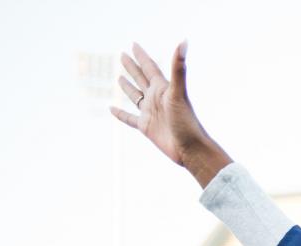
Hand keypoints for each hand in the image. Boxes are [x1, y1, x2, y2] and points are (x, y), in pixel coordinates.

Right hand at [109, 42, 229, 186]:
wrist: (190, 148)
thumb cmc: (187, 121)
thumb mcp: (178, 92)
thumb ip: (178, 68)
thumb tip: (184, 41)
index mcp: (163, 88)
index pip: (150, 67)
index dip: (141, 56)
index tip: (133, 44)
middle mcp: (156, 99)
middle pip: (141, 79)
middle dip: (132, 67)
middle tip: (123, 54)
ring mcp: (151, 113)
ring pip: (135, 96)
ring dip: (128, 87)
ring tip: (120, 77)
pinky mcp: (146, 127)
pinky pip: (129, 118)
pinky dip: (120, 114)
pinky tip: (111, 108)